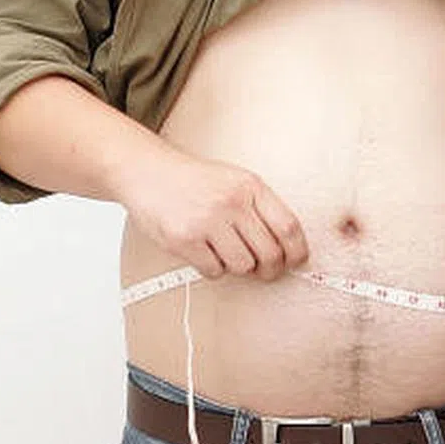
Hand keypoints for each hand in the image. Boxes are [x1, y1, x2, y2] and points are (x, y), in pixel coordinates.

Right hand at [124, 142, 308, 281]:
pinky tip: (203, 250)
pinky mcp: (185, 239)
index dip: (296, 252)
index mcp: (250, 186)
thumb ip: (261, 209)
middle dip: (269, 270)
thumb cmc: (195, 182)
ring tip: (224, 250)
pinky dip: (212, 268)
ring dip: (237, 266)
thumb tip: (289, 251)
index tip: (294, 262)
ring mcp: (207, 221)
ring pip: (243, 266)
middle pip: (269, 254)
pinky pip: (214, 271)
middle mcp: (231, 202)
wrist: (148, 172)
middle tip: (262, 270)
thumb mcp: (234, 182)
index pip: (288, 227)